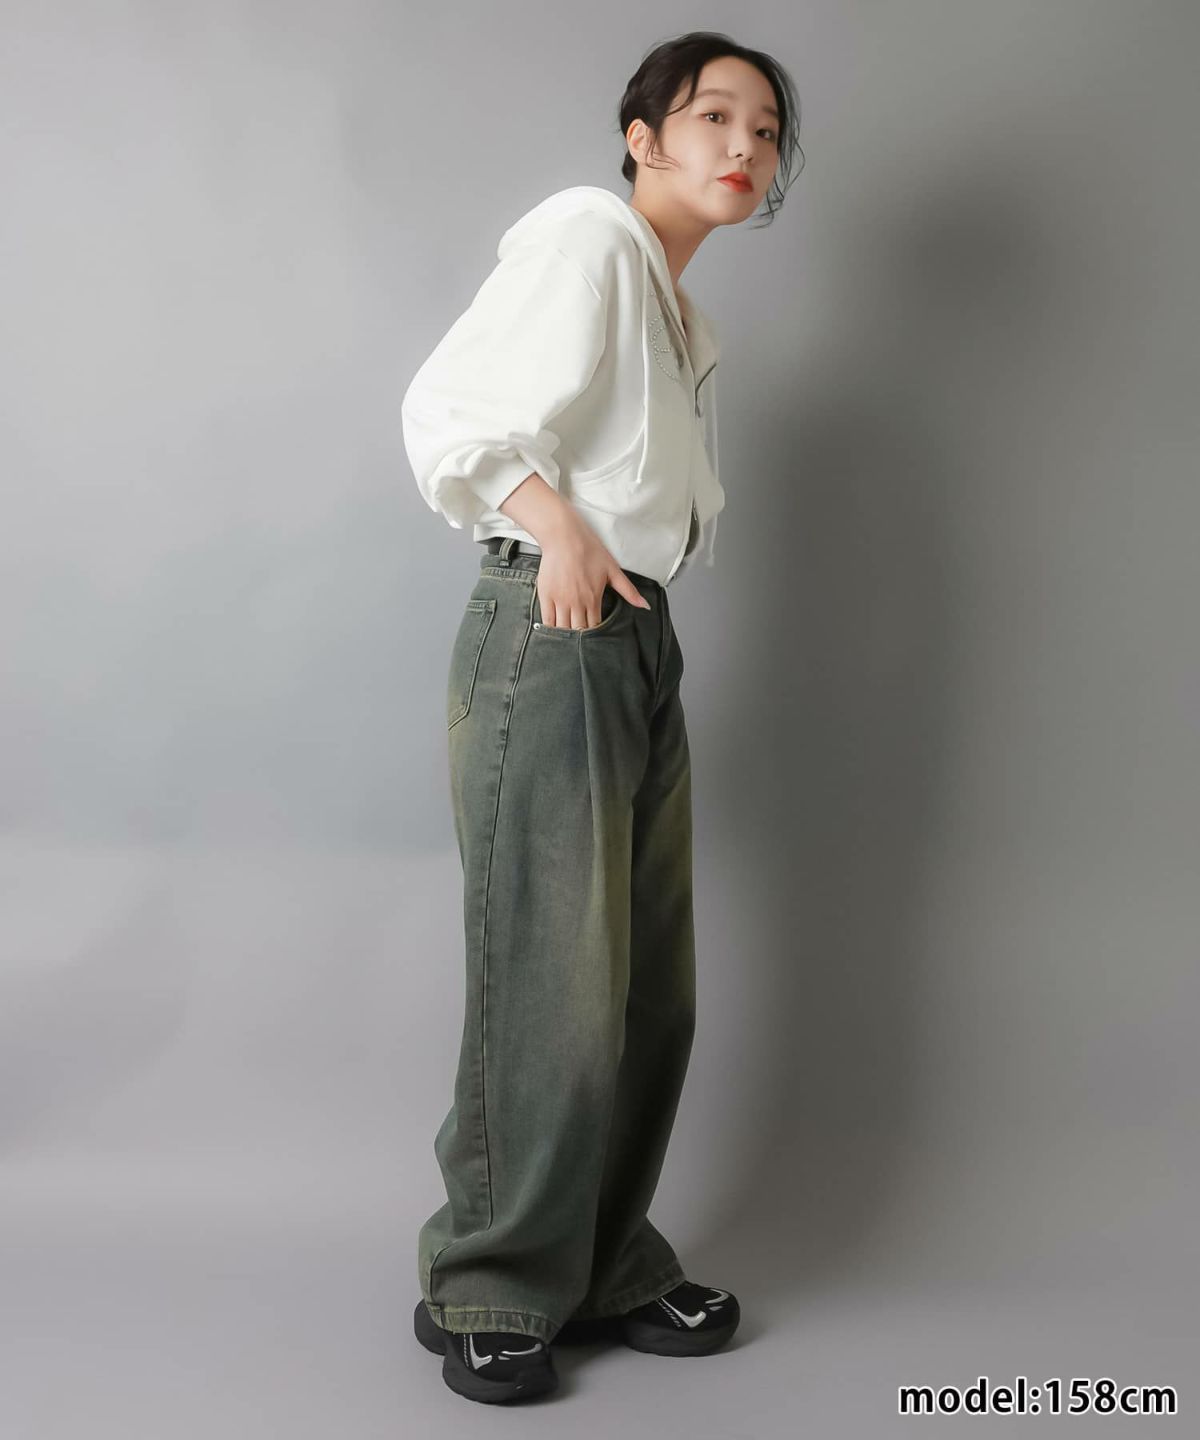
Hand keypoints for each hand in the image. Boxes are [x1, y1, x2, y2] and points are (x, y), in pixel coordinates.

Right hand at [536, 510, 651, 630]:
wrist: (564, 537)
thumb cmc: (589, 550)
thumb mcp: (613, 570)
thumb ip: (628, 591)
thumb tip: (645, 606)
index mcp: (593, 599)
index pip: (595, 628)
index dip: (595, 635)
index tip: (596, 638)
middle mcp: (576, 602)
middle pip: (578, 631)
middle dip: (581, 639)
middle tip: (582, 642)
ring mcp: (559, 600)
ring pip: (562, 629)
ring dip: (566, 635)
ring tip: (569, 639)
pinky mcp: (545, 595)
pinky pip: (547, 620)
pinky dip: (551, 629)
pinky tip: (554, 632)